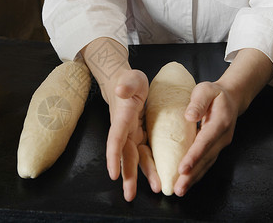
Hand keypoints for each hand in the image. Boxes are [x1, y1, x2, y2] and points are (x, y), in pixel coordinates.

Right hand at [80, 37, 160, 200]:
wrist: (124, 84)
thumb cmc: (128, 81)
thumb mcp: (130, 78)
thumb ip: (127, 84)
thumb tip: (121, 90)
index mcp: (121, 118)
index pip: (115, 139)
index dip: (113, 156)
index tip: (113, 174)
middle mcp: (124, 130)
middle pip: (125, 155)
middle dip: (127, 175)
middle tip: (130, 195)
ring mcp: (131, 135)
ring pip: (136, 158)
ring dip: (143, 175)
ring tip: (154, 189)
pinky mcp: (140, 136)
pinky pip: (145, 153)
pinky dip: (151, 165)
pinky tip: (159, 177)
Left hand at [174, 48, 272, 196]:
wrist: (232, 97)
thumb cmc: (215, 93)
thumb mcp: (206, 90)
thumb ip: (198, 102)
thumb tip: (189, 116)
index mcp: (220, 123)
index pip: (205, 142)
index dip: (194, 156)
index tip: (183, 169)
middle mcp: (222, 137)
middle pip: (206, 159)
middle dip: (192, 175)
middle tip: (179, 188)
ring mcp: (221, 144)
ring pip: (207, 164)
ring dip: (194, 179)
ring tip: (180, 190)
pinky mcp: (216, 148)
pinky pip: (206, 163)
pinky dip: (197, 174)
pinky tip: (187, 182)